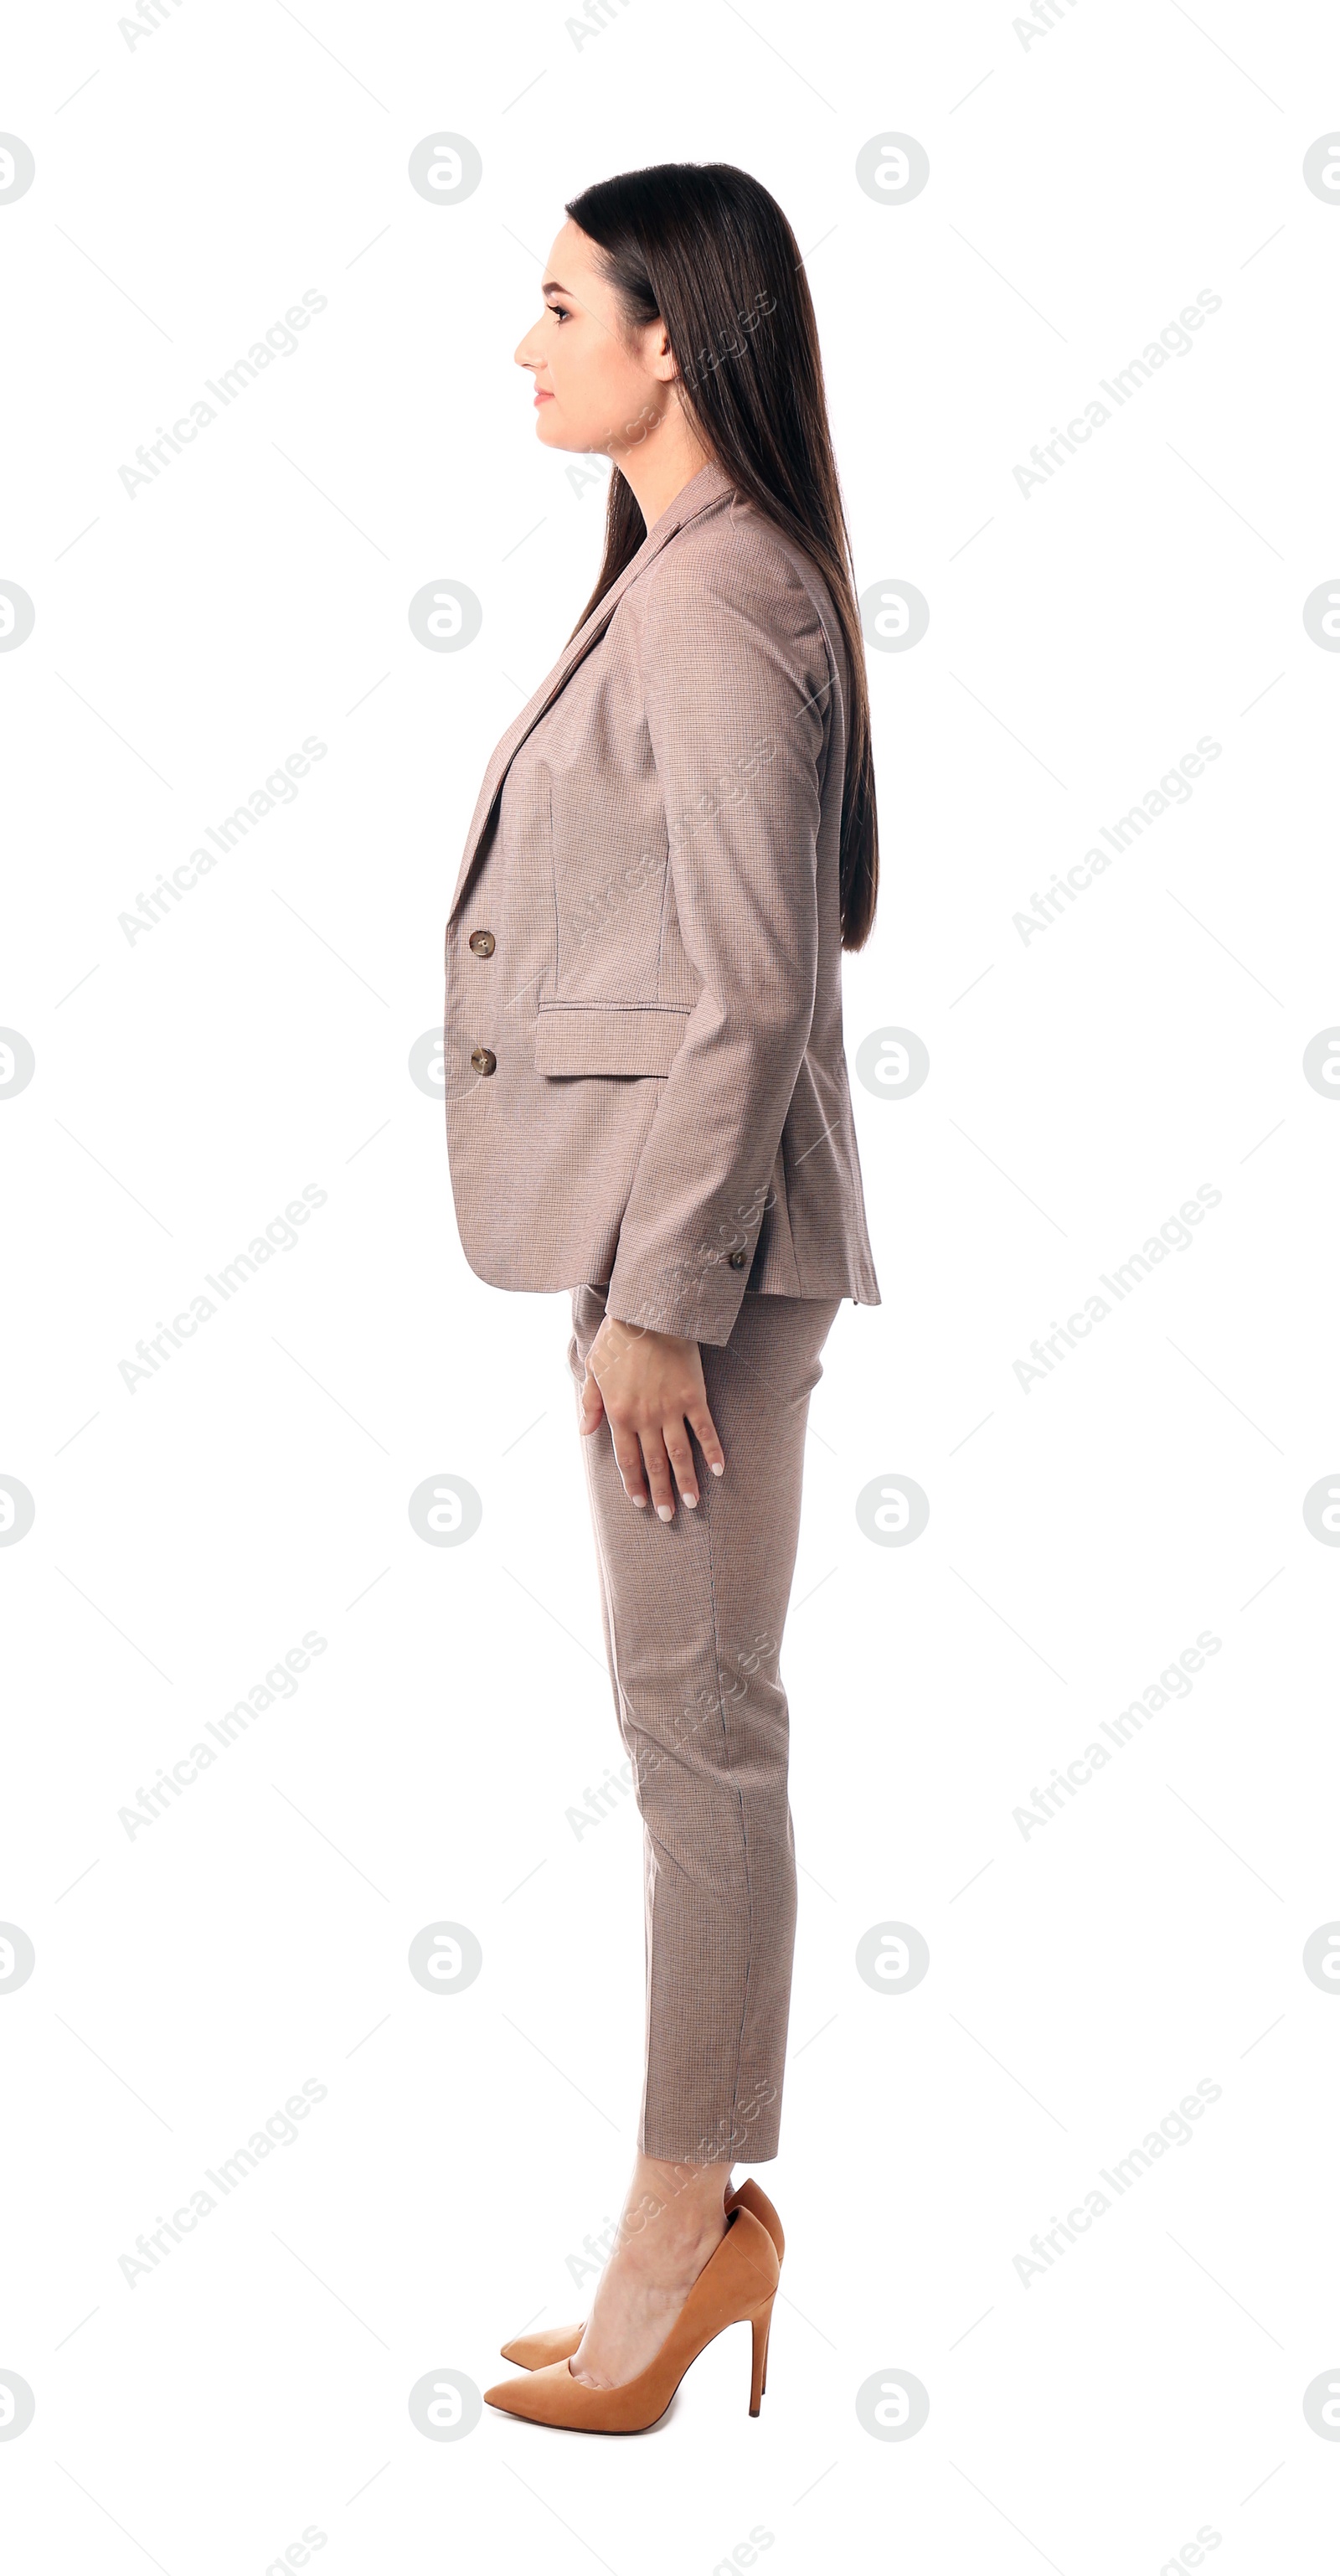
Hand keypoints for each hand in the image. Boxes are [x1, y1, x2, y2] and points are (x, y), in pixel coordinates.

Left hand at [578, 1316, 724, 1517]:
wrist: (650, 1313)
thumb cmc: (617, 1337)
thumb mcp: (592, 1368)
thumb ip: (589, 1403)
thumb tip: (584, 1432)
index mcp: (619, 1413)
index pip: (626, 1459)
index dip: (633, 1482)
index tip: (639, 1501)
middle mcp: (645, 1417)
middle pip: (654, 1463)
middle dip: (660, 1492)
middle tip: (667, 1516)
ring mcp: (671, 1408)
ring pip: (679, 1453)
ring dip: (686, 1481)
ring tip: (692, 1502)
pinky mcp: (693, 1396)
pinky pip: (704, 1429)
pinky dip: (712, 1450)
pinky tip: (719, 1470)